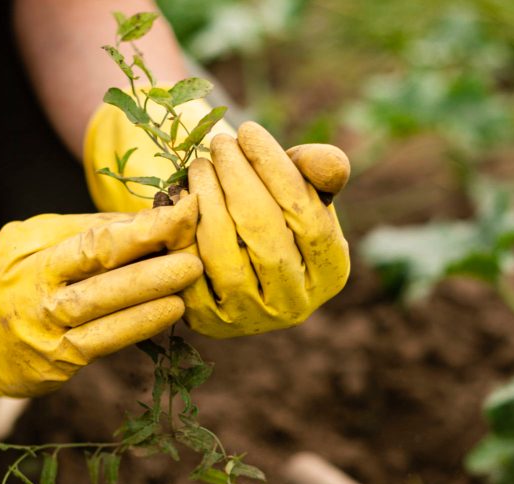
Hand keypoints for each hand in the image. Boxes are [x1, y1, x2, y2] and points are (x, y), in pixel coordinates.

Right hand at [0, 198, 201, 408]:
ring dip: (149, 292)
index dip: (140, 226)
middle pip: (96, 268)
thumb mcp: (35, 242)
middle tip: (192, 247)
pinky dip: (138, 325)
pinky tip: (169, 311)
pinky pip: (103, 342)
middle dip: (149, 255)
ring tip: (188, 276)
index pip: (91, 236)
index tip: (183, 211)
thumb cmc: (18, 280)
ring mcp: (44, 329)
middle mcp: (34, 290)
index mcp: (30, 252)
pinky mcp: (56, 363)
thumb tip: (150, 217)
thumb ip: (87, 230)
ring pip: (100, 307)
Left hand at [180, 122, 350, 337]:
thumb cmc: (275, 209)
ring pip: (225, 255)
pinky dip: (183, 231)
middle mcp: (296, 305)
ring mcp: (250, 319)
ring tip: (200, 165)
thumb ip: (320, 170)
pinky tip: (182, 198)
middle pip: (265, 234)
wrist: (234, 255)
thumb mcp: (302, 186)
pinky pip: (189, 271)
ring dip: (208, 200)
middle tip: (220, 143)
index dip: (277, 170)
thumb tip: (328, 164)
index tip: (249, 131)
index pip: (308, 217)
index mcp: (332, 272)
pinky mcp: (208, 322)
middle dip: (237, 179)